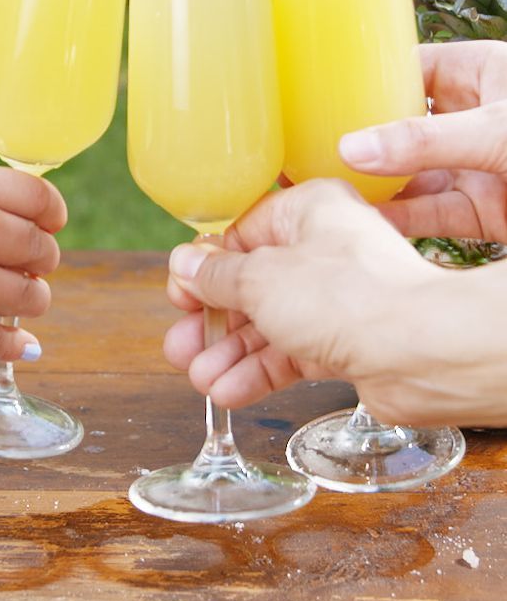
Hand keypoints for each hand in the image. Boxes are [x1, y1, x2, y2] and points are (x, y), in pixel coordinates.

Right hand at [164, 180, 466, 424]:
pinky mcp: (346, 341)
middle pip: (251, 282)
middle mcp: (324, 248)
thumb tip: (184, 264)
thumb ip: (217, 275)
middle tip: (180, 344)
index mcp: (308, 209)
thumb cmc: (347, 295)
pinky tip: (226, 392)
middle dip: (213, 319)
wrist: (419, 350)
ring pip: (268, 323)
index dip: (206, 265)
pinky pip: (291, 353)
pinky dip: (258, 372)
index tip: (180, 294)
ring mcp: (336, 297)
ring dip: (231, 353)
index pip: (243, 232)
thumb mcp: (260, 278)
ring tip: (198, 379)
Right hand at [338, 40, 506, 240]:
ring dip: (371, 185)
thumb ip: (426, 141)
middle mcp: (472, 118)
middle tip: (306, 149)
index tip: (318, 96)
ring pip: (411, 175)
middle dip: (359, 140)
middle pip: (400, 126)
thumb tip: (352, 150)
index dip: (365, 81)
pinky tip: (360, 220)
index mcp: (479, 74)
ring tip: (322, 189)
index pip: (408, 69)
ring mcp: (476, 166)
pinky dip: (397, 220)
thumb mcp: (496, 130)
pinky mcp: (484, 212)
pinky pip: (431, 214)